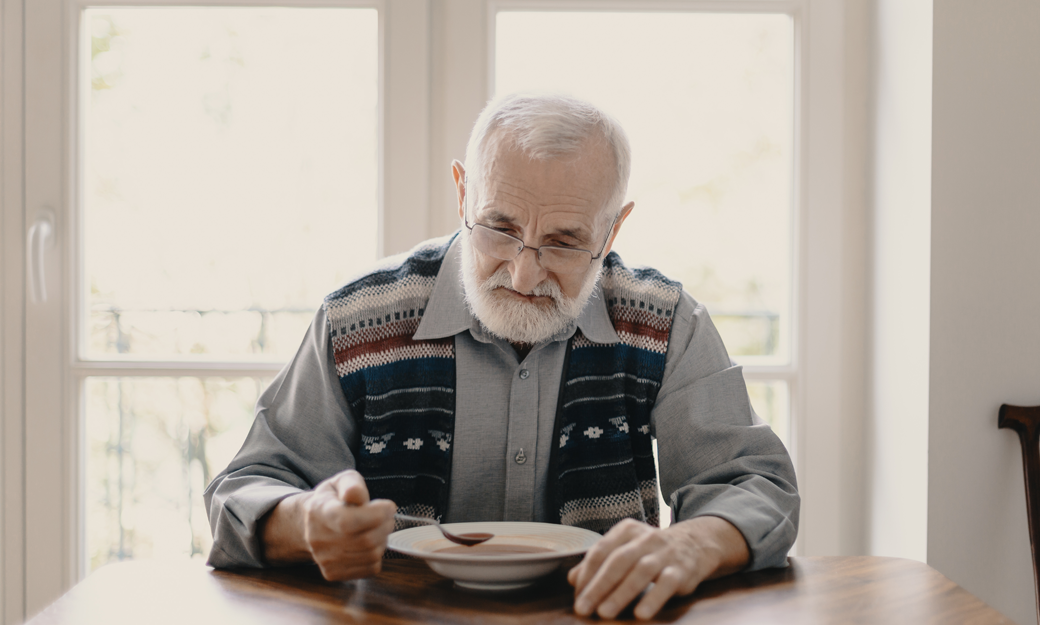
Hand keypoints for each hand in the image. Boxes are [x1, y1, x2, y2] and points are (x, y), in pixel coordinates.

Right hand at [261, 469, 395, 580]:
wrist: (311, 524)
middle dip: (385, 525)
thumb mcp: (341, 482)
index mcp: (319, 512)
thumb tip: (357, 495)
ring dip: (383, 539)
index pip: (348, 521)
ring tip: (379, 527)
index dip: (375, 515)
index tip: (389, 506)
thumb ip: (352, 485)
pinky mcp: (333, 573)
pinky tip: (371, 543)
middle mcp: (318, 539)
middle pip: (365, 540)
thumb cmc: (333, 500)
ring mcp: (325, 559)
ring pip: (371, 555)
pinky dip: (378, 555)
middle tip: (388, 516)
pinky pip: (370, 568)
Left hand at [567, 516, 748, 619]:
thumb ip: (599, 563)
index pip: (601, 551)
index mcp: (626, 531)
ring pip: (640, 571)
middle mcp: (645, 538)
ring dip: (621, 594)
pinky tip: (641, 614)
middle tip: (583, 609)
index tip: (577, 596)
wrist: (695, 543)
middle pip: (617, 561)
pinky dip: (653, 598)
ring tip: (604, 613)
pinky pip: (667, 583)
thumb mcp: (625, 549)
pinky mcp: (682, 569)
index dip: (586, 575)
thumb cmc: (651, 551)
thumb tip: (572, 579)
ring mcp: (665, 553)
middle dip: (598, 586)